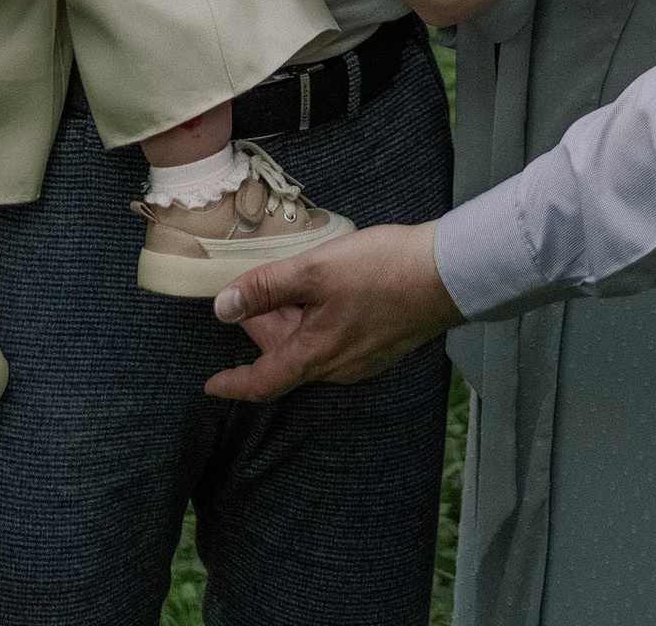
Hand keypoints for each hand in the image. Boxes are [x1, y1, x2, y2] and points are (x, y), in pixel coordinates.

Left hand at [204, 224, 459, 397]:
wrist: (444, 275)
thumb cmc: (379, 271)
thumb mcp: (313, 270)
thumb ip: (266, 288)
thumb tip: (223, 307)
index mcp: (314, 356)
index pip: (262, 382)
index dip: (233, 384)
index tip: (211, 386)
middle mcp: (337, 368)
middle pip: (286, 357)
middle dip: (265, 330)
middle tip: (254, 290)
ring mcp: (361, 359)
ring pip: (311, 346)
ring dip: (292, 320)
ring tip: (289, 279)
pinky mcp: (378, 345)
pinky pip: (334, 340)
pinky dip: (316, 319)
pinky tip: (324, 287)